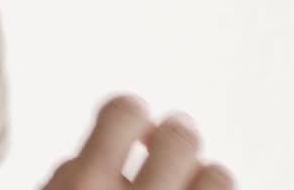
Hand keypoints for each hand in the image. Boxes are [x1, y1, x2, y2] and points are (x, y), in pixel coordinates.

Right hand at [42, 95, 235, 189]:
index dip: (129, 112)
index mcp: (85, 185)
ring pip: (219, 177)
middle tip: (170, 142)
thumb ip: (74, 172)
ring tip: (188, 182)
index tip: (132, 119)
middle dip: (174, 137)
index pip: (125, 111)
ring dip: (203, 176)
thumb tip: (103, 144)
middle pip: (180, 137)